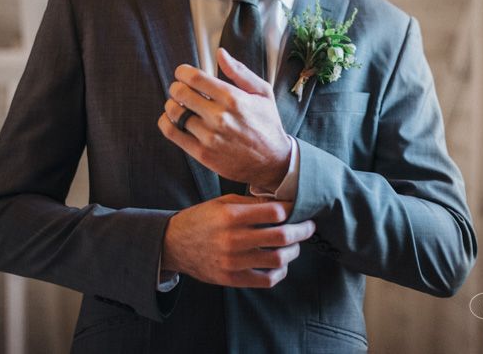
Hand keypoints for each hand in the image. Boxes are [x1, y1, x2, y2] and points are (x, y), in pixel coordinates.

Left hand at [158, 48, 290, 190]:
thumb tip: (220, 53)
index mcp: (233, 98)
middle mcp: (220, 117)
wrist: (272, 161)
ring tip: (179, 105)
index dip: (182, 72)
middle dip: (176, 87)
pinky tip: (172, 119)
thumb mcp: (262, 92)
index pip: (194, 78)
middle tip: (180, 90)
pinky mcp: (202, 153)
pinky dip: (166, 122)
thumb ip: (240, 71)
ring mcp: (210, 136)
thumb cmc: (267, 124)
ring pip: (175, 112)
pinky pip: (173, 133)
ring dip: (172, 104)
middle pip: (181, 93)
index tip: (182, 73)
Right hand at [161, 194, 315, 286]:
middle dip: (302, 231)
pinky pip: (266, 280)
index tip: (296, 209)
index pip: (274, 212)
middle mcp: (233, 239)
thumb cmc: (201, 219)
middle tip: (309, 227)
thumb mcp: (222, 203)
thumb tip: (281, 203)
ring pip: (278, 259)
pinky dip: (279, 272)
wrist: (173, 244)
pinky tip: (280, 264)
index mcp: (231, 216)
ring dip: (293, 251)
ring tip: (295, 246)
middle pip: (281, 236)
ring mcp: (233, 261)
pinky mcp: (232, 279)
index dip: (291, 209)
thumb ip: (250, 203)